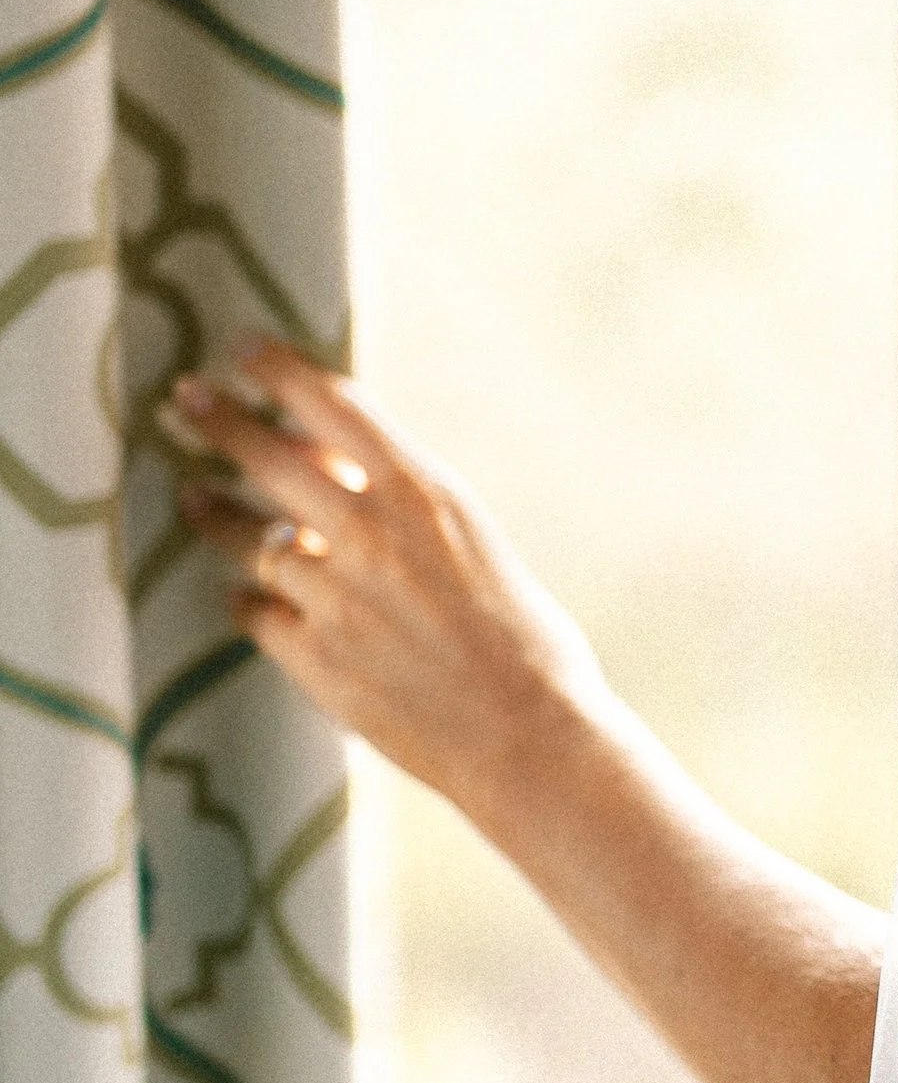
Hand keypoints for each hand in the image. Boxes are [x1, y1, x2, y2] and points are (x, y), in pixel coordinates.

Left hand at [165, 339, 608, 828]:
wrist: (528, 735)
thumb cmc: (526, 641)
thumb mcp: (474, 543)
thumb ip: (406, 507)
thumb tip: (338, 472)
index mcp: (425, 492)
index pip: (334, 404)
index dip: (279, 370)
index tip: (243, 347)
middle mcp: (371, 531)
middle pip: (270, 457)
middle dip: (219, 420)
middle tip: (184, 398)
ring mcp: (334, 594)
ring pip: (249, 537)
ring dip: (215, 512)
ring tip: (193, 497)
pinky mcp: (313, 656)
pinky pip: (255, 612)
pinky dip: (249, 601)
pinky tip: (245, 598)